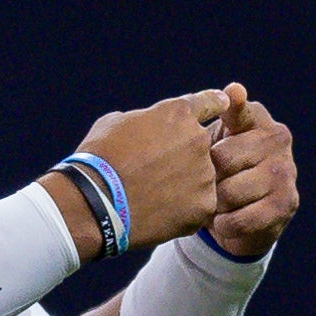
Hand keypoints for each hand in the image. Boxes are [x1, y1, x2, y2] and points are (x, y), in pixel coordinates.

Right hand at [42, 89, 227, 257]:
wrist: (94, 203)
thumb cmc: (98, 159)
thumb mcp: (115, 123)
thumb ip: (145, 121)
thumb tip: (150, 127)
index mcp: (178, 114)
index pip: (209, 102)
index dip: (214, 103)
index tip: (220, 104)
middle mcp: (199, 140)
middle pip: (201, 147)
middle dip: (184, 157)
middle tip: (155, 173)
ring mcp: (204, 175)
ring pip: (201, 179)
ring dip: (184, 185)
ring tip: (152, 196)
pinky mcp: (204, 206)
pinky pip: (198, 206)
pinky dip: (183, 210)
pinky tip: (158, 213)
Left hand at [204, 82, 296, 258]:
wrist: (239, 213)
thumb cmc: (221, 168)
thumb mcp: (215, 139)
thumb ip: (221, 114)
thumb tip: (235, 88)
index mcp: (258, 119)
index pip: (238, 113)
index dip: (228, 118)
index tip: (226, 112)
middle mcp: (279, 141)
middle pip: (223, 159)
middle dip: (206, 177)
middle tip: (203, 183)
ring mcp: (286, 173)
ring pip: (231, 192)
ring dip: (214, 204)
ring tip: (213, 202)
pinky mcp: (286, 205)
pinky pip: (241, 219)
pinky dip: (224, 224)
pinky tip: (223, 220)